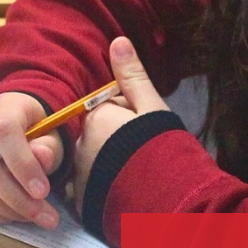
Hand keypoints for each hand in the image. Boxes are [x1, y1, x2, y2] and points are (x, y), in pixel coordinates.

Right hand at [0, 92, 63, 228]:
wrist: (11, 120)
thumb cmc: (36, 127)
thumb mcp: (52, 131)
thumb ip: (50, 145)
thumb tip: (43, 157)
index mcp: (2, 106)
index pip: (5, 133)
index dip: (23, 164)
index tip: (43, 192)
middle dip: (19, 198)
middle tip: (47, 217)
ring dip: (9, 210)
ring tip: (36, 217)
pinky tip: (15, 216)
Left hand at [71, 36, 169, 210]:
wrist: (169, 203)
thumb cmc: (164, 150)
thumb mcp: (153, 108)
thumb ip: (133, 77)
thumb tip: (118, 41)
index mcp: (94, 118)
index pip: (105, 111)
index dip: (130, 120)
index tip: (148, 133)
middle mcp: (78, 146)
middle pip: (95, 138)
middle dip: (115, 145)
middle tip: (145, 158)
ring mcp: (77, 178)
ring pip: (90, 165)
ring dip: (107, 169)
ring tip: (137, 180)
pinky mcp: (82, 206)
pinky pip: (88, 192)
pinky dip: (102, 192)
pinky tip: (125, 197)